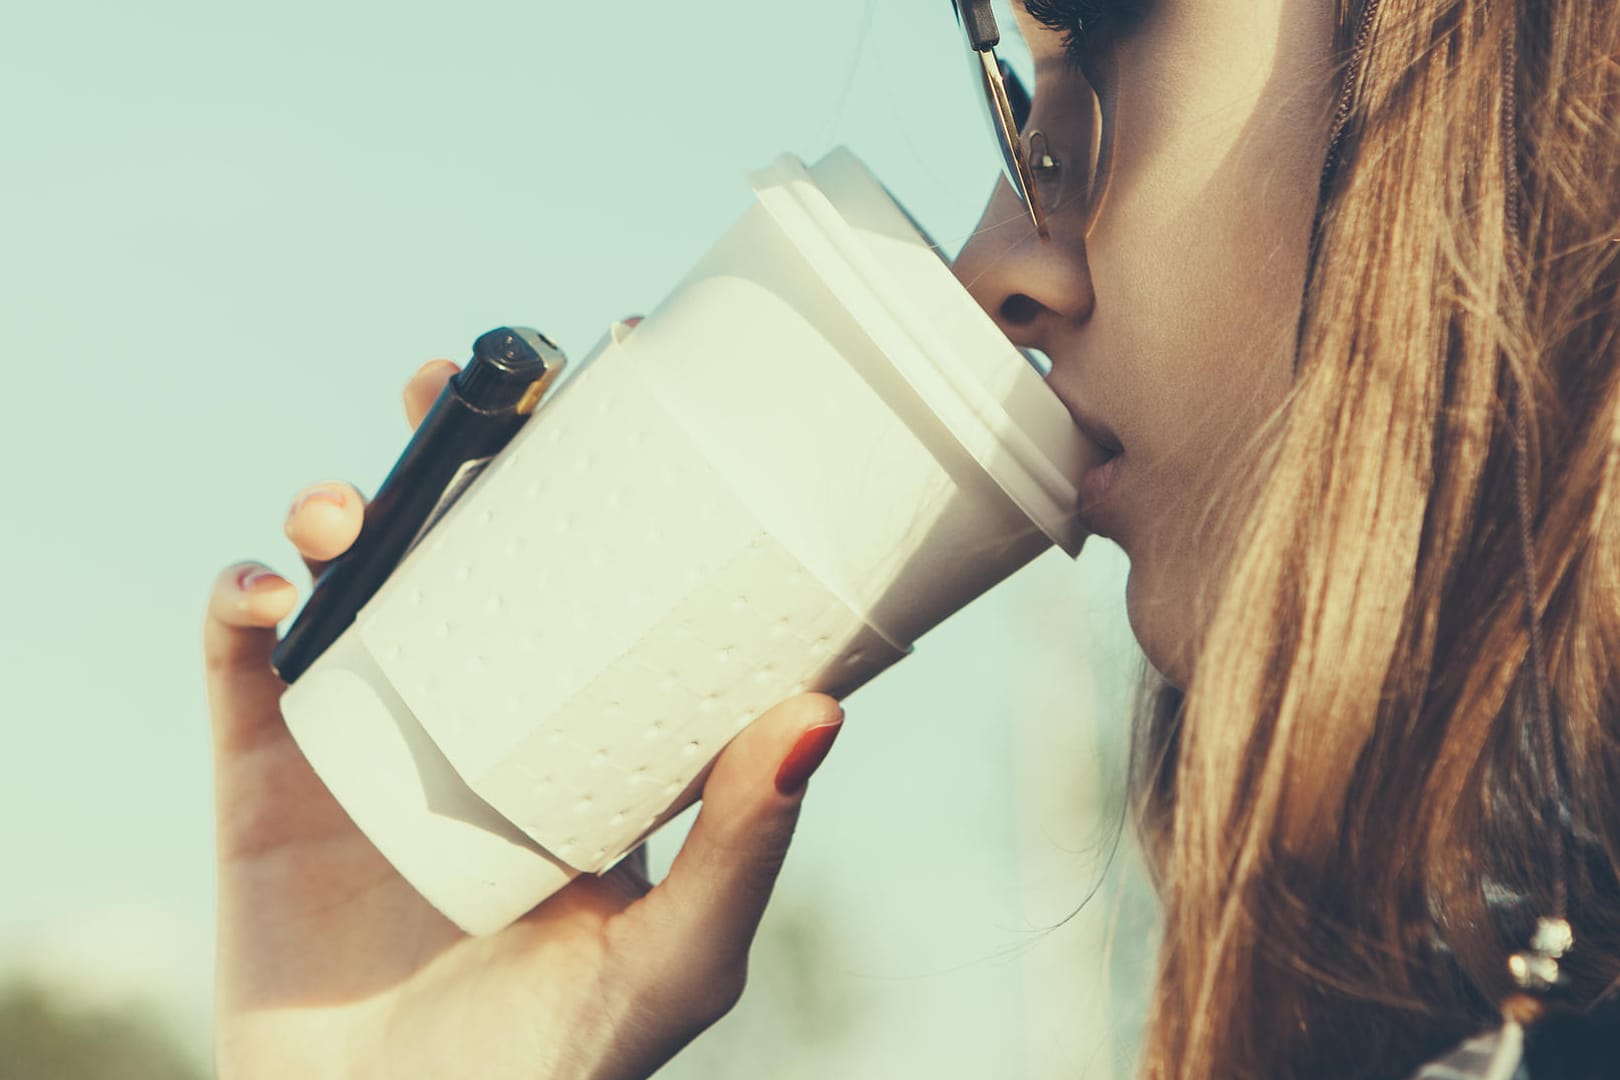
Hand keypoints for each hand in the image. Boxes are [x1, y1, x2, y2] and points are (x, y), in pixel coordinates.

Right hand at [203, 358, 844, 1079]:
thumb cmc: (554, 1065)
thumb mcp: (674, 955)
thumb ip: (743, 847)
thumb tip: (820, 709)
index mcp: (574, 739)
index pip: (590, 586)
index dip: (591, 487)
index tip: (609, 395)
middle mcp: (472, 720)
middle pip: (461, 551)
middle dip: (455, 455)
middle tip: (468, 388)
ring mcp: (367, 743)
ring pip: (352, 585)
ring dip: (344, 511)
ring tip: (350, 513)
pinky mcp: (268, 784)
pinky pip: (243, 669)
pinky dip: (242, 606)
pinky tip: (268, 592)